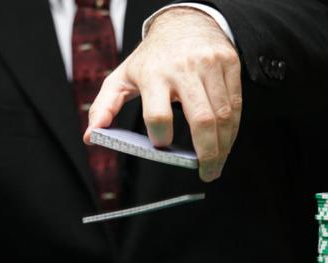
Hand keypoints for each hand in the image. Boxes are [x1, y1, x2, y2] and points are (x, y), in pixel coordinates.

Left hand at [84, 7, 241, 181]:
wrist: (183, 23)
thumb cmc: (150, 58)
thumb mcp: (121, 77)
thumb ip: (104, 107)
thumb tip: (91, 136)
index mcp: (153, 74)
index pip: (158, 114)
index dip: (160, 138)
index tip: (162, 147)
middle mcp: (184, 68)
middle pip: (202, 120)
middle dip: (207, 154)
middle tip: (206, 173)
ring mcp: (210, 65)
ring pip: (224, 116)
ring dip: (223, 147)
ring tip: (216, 164)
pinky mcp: (229, 64)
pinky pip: (236, 105)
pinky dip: (232, 130)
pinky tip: (225, 143)